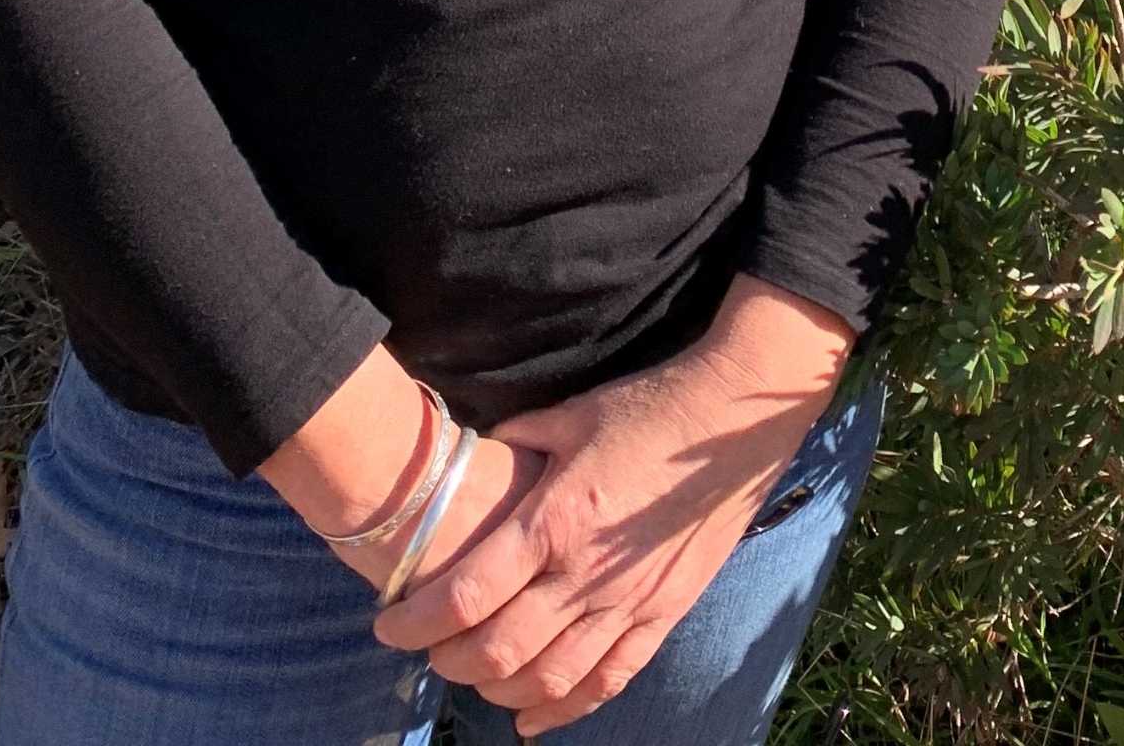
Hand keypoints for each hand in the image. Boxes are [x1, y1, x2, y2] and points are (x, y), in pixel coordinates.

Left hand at [371, 278, 853, 738]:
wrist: (736, 420)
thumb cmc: (651, 407)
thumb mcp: (574, 414)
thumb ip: (519, 441)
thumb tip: (475, 452)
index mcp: (556, 520)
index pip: (468, 593)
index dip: (416, 620)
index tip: (387, 625)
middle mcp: (587, 574)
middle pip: (499, 651)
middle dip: (448, 661)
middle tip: (425, 651)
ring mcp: (629, 601)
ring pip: (550, 680)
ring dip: (498, 690)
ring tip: (473, 677)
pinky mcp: (663, 614)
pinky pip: (608, 681)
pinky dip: (565, 711)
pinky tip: (532, 719)